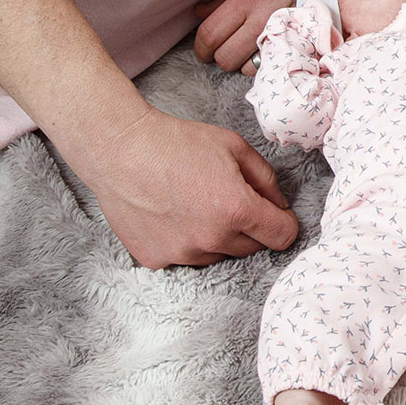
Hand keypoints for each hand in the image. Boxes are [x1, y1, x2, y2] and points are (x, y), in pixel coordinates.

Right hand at [64, 105, 298, 266]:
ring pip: (218, 255)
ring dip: (218, 237)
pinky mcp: (156, 260)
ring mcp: (182, 254)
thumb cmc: (177, 144)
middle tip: (229, 200)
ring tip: (196, 205)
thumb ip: (266, 179)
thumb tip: (279, 204)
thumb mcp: (234, 147)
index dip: (284, 223)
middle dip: (251, 228)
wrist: (121, 151)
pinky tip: (172, 215)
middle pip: (252, 248)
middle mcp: (212, 239)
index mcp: (237, 210)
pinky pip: (185, 257)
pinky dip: (185, 241)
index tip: (277, 215)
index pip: (282, 236)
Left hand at [194, 0, 313, 74]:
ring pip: (244, 67)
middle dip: (219, 58)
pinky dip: (261, 64)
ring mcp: (278, 35)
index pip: (210, 34)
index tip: (203, 50)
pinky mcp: (292, 45)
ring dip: (241, 63)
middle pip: (225, 57)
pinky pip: (267, 66)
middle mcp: (259, 19)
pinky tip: (265, 51)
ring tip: (248, 49)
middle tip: (223, 51)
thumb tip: (198, 13)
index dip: (201, 48)